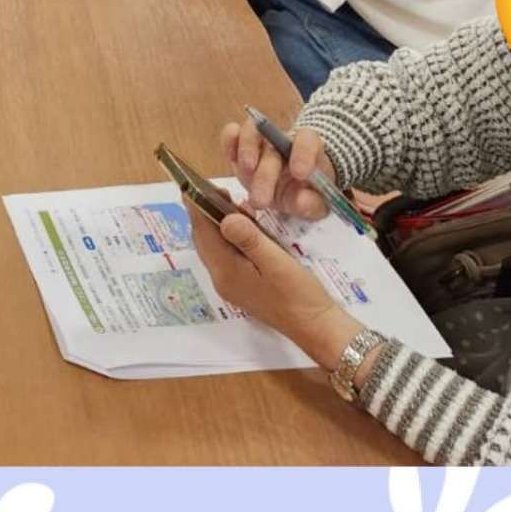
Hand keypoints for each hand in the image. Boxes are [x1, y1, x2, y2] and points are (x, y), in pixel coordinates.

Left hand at [188, 206, 354, 366]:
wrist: (316, 327)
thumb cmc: (299, 294)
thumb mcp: (276, 261)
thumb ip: (249, 239)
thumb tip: (225, 218)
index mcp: (226, 272)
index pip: (203, 233)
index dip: (196, 207)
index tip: (194, 184)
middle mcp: (222, 279)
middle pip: (204, 240)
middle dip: (206, 213)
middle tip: (220, 191)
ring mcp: (231, 284)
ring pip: (215, 247)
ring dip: (219, 225)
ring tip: (232, 203)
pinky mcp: (242, 285)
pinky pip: (227, 255)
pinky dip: (230, 237)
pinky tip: (246, 226)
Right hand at [222, 119, 331, 220]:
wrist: (290, 188)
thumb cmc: (306, 193)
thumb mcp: (316, 204)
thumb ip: (312, 204)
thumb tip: (301, 202)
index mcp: (308, 148)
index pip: (307, 140)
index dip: (303, 153)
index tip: (299, 175)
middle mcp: (282, 139)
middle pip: (274, 144)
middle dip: (266, 173)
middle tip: (261, 201)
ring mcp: (260, 140)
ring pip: (252, 131)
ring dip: (247, 150)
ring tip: (247, 172)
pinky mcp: (239, 145)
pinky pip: (232, 133)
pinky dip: (229, 140)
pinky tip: (231, 157)